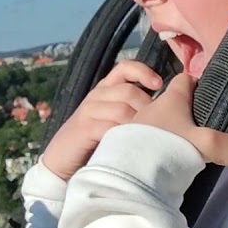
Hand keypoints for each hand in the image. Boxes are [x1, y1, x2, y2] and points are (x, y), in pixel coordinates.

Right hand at [41, 60, 164, 180]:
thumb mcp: (115, 120)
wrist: (62, 160)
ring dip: (138, 126)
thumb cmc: (96, 140)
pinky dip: (123, 136)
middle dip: (147, 109)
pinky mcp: (84, 128)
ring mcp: (89, 111)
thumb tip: (165, 107)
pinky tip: (129, 147)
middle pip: (129, 91)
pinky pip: (110, 127)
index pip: (125, 67)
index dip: (144, 71)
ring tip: (144, 141)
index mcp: (106, 88)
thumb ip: (134, 109)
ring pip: (122, 109)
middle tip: (156, 128)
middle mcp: (98, 95)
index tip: (159, 84)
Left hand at [132, 74, 227, 171]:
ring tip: (180, 153)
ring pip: (154, 126)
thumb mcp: (207, 145)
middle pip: (169, 105)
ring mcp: (134, 129)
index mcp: (171, 100)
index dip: (196, 84)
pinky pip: (140, 146)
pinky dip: (150, 153)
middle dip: (183, 115)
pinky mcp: (122, 149)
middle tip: (199, 132)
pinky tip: (160, 168)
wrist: (125, 172)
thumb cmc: (167, 146)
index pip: (185, 81)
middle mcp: (150, 109)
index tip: (207, 94)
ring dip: (166, 136)